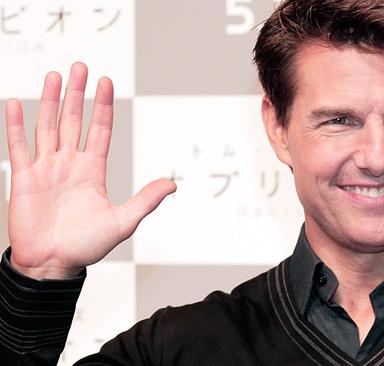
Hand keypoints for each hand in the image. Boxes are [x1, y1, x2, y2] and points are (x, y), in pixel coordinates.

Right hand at [5, 63, 175, 279]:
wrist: (53, 265)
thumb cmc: (86, 246)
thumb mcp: (122, 221)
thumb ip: (146, 200)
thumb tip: (173, 183)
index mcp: (93, 170)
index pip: (100, 130)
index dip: (103, 106)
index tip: (106, 82)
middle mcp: (69, 164)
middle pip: (73, 121)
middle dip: (76, 94)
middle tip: (80, 66)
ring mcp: (46, 168)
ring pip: (47, 126)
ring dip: (49, 101)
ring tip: (54, 76)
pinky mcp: (24, 178)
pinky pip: (19, 147)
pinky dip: (16, 125)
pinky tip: (15, 103)